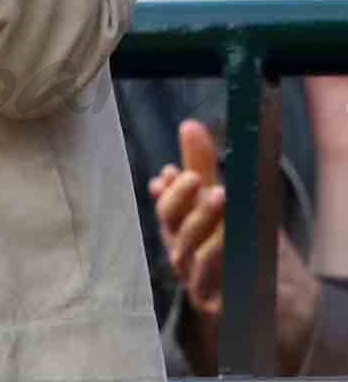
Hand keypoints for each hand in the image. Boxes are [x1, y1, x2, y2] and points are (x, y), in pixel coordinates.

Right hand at [150, 118, 319, 374]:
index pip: (165, 205)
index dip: (168, 189)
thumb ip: (202, 165)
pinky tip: (229, 237)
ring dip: (202, 221)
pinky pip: (210, 280)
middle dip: (180, 200)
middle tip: (195, 177)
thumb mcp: (220, 202)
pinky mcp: (212, 304)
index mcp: (180, 228)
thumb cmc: (233, 245)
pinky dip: (217, 256)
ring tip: (221, 196)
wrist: (263, 301)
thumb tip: (189, 125)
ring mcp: (195, 280)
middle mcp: (182, 252)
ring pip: (190, 250)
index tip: (173, 171)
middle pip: (172, 225)